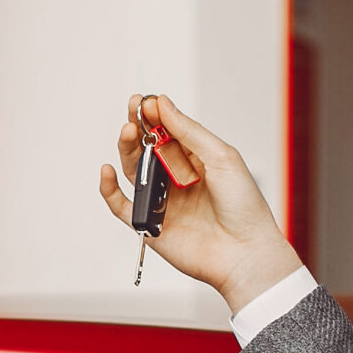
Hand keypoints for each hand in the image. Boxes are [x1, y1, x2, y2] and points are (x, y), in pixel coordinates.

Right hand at [97, 92, 302, 314]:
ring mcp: (163, 201)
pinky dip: (109, 189)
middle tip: (132, 109)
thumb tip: (163, 104)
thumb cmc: (243, 207)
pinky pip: (122, 206)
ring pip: (134, 171)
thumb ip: (188, 131)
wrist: (244, 252)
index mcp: (197, 160)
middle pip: (147, 148)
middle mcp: (177, 179)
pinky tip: (108, 171)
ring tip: (127, 132)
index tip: (145, 101)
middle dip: (137, 126)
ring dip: (127, 149)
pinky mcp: (149, 225)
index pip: (169, 131)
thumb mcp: (220, 157)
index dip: (155, 115)